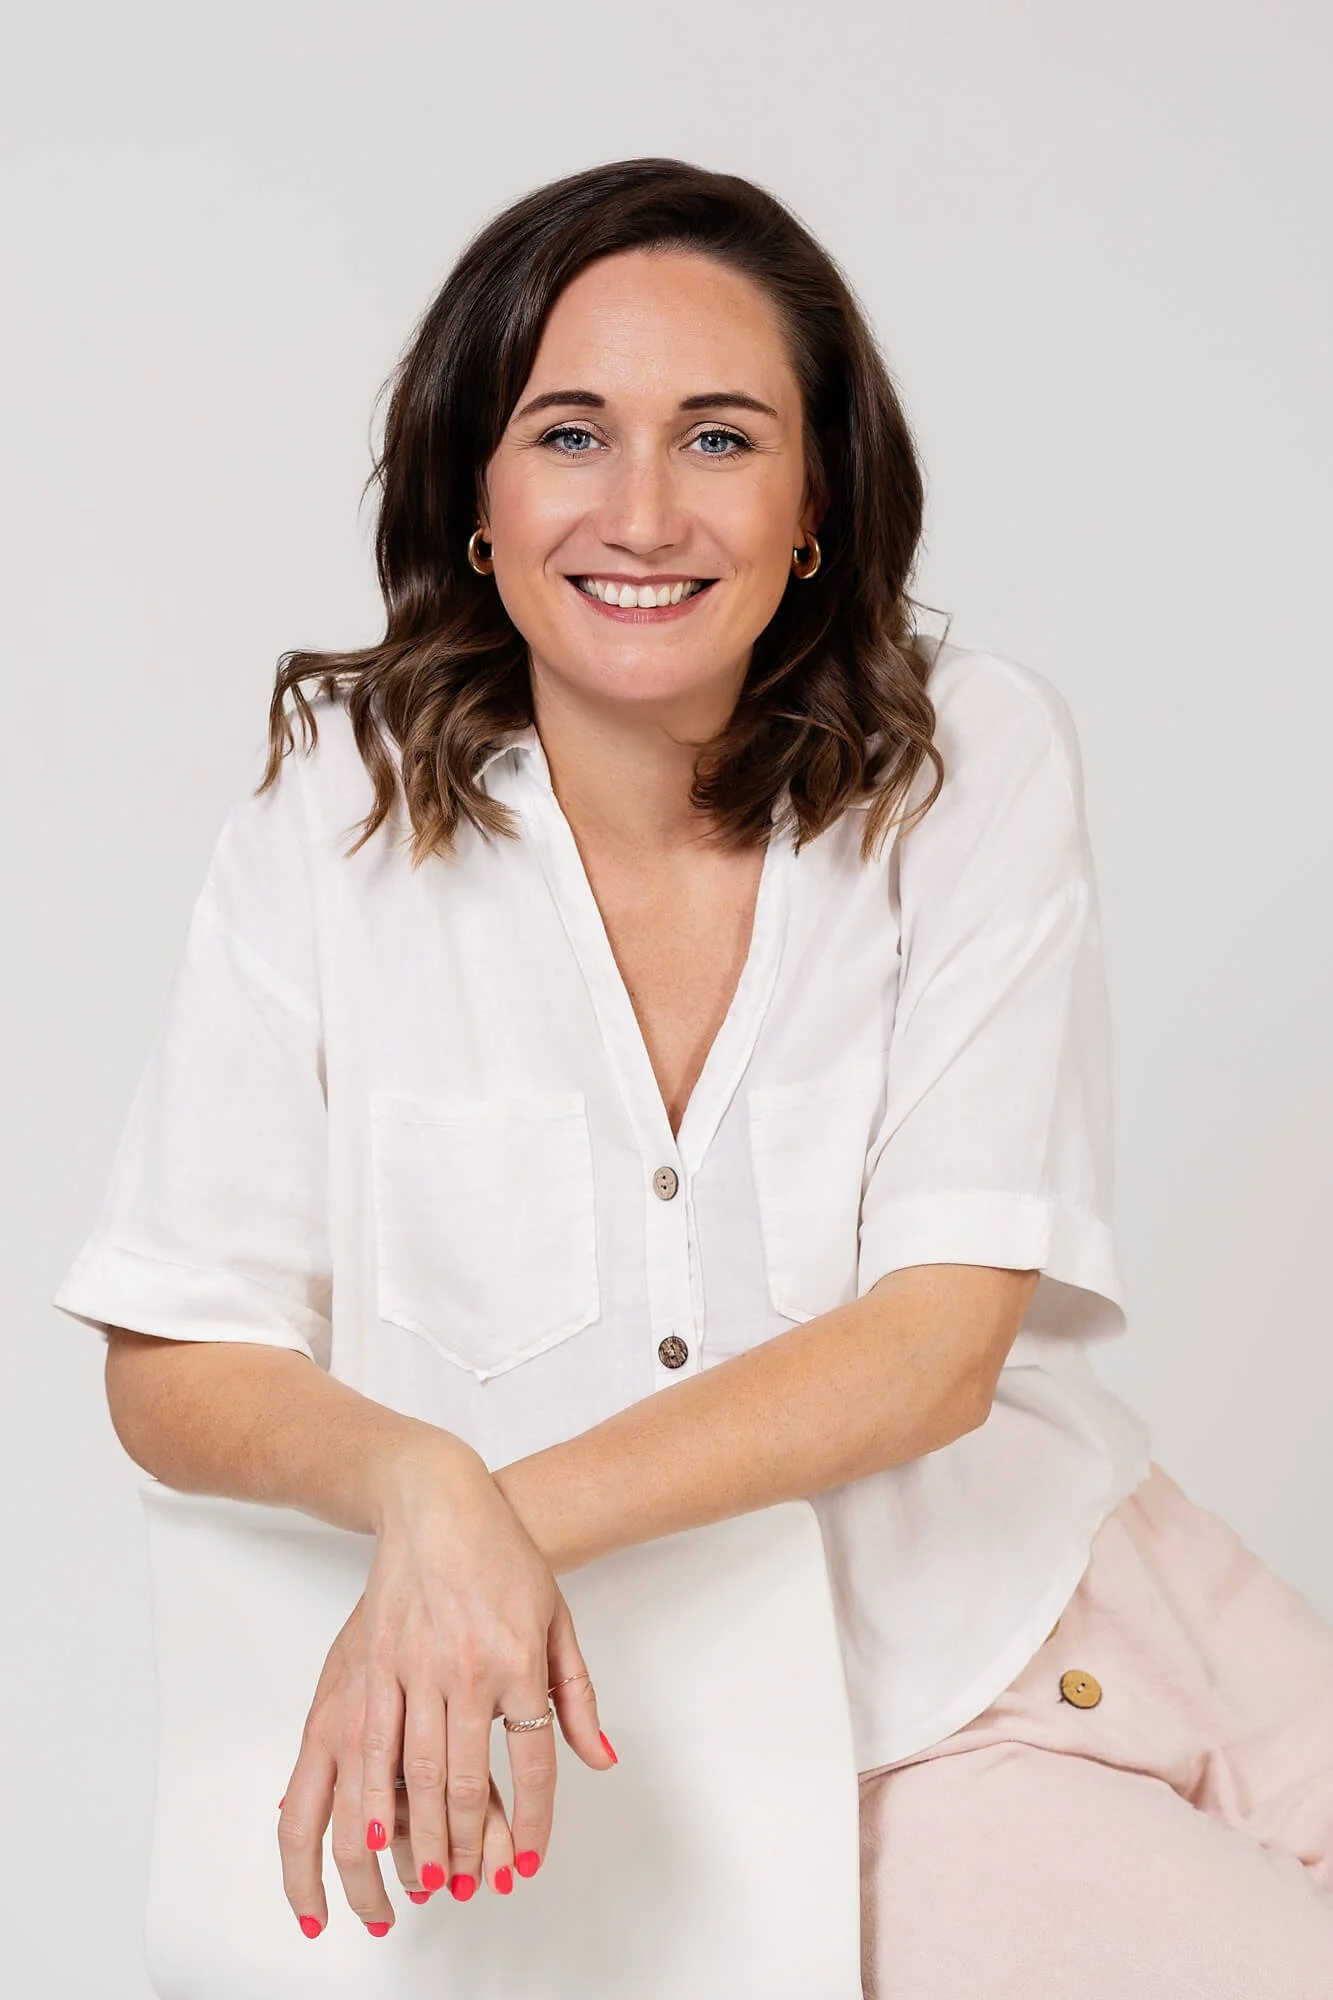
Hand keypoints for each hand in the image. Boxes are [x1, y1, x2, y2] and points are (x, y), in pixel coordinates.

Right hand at [276, 1435, 614, 1936]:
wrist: (438, 1504)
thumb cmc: (502, 1555)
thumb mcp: (556, 1617)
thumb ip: (577, 1694)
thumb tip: (599, 1759)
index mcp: (518, 1659)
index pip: (532, 1759)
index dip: (534, 1820)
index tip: (528, 1859)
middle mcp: (465, 1669)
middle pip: (468, 1781)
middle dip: (470, 1845)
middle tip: (471, 1885)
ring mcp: (413, 1668)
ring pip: (415, 1774)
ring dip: (420, 1838)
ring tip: (428, 1880)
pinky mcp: (372, 1665)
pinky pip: (368, 1746)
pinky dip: (370, 1798)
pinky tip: (372, 1835)